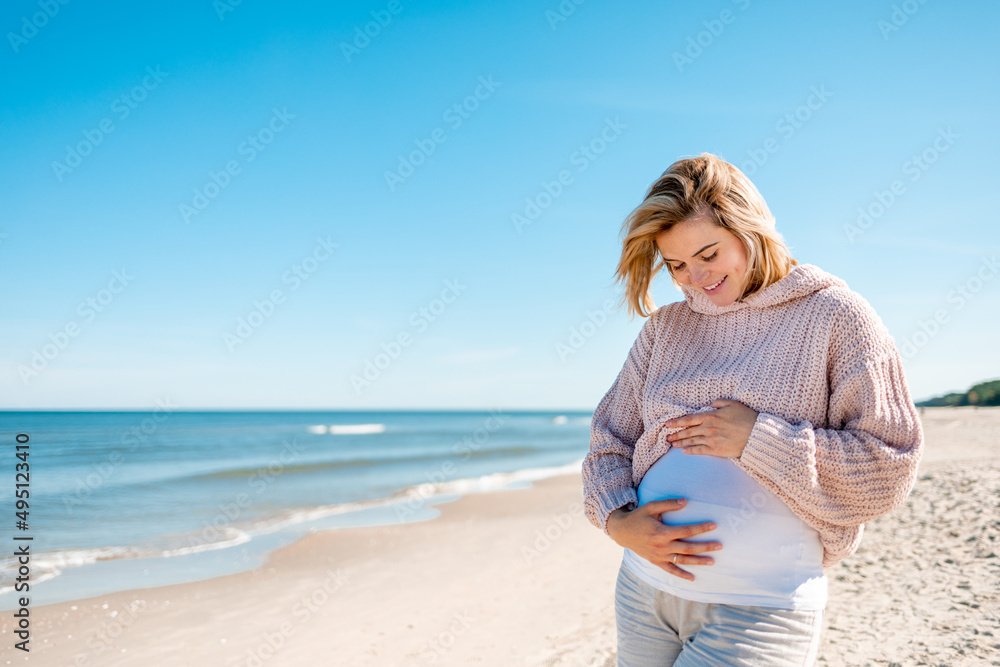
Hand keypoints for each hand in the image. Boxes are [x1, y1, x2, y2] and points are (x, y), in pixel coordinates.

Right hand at [607, 499, 721, 580]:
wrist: (622, 531)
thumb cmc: (638, 516)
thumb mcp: (650, 507)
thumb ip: (668, 504)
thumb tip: (685, 501)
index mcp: (662, 532)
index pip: (686, 531)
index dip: (701, 528)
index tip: (714, 525)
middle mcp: (662, 546)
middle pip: (688, 548)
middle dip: (705, 547)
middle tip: (720, 546)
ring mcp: (659, 556)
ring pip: (683, 560)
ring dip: (698, 561)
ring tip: (713, 561)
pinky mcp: (656, 561)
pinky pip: (671, 570)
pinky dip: (682, 575)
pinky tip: (693, 578)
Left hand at [663, 399, 758, 458]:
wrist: (756, 435)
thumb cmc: (746, 418)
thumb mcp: (732, 404)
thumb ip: (718, 402)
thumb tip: (710, 404)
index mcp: (710, 416)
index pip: (689, 419)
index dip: (677, 422)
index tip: (667, 424)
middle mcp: (708, 428)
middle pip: (688, 431)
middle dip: (676, 434)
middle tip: (666, 437)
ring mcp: (711, 440)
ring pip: (691, 441)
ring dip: (680, 442)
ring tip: (672, 444)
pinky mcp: (716, 450)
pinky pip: (700, 450)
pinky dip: (691, 451)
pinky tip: (684, 451)